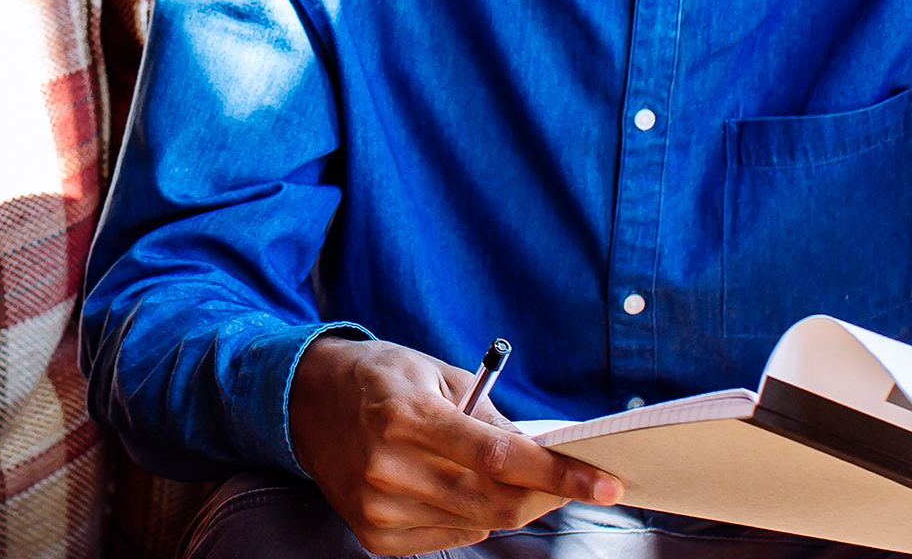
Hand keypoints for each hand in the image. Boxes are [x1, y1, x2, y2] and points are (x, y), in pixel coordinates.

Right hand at [287, 335, 624, 555]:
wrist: (305, 403)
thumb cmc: (381, 380)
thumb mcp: (437, 375)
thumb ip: (492, 417)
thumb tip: (547, 454)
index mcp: (407, 417)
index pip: (501, 457)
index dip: (559, 474)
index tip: (606, 484)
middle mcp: (389, 467)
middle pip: (496, 502)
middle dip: (546, 495)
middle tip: (574, 481)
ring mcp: (379, 506)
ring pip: (478, 523)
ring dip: (504, 502)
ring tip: (489, 468)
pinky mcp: (374, 534)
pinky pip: (451, 536)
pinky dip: (469, 515)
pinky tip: (450, 485)